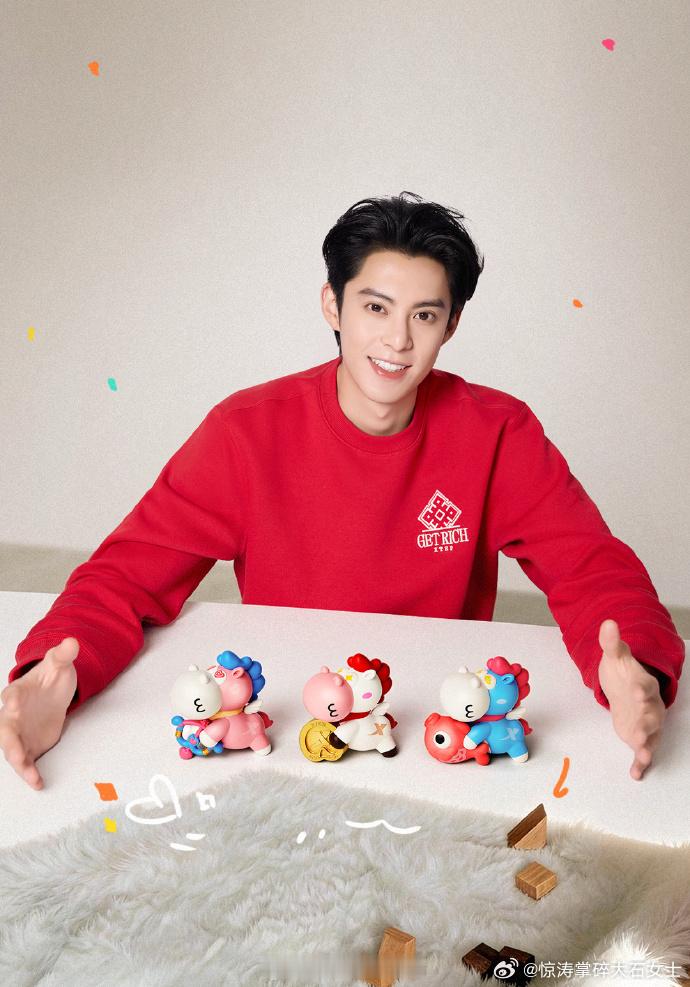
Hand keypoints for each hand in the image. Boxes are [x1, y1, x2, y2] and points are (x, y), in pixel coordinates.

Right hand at [0, 637, 78, 789]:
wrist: (54, 691)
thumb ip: (63, 654)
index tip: (11, 706)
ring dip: (20, 764)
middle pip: (6, 731)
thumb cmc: (51, 677)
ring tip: (32, 778)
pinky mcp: (29, 745)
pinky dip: (30, 772)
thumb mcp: (59, 663)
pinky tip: (38, 783)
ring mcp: (19, 732)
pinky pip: (26, 761)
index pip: (10, 695)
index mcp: (18, 692)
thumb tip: (72, 642)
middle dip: (10, 743)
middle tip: (18, 756)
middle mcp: (13, 715)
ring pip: (13, 750)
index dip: (10, 701)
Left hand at [597, 619, 665, 780]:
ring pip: (650, 734)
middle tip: (639, 732)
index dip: (641, 688)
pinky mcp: (640, 736)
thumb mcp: (616, 656)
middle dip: (646, 723)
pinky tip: (636, 774)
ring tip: (644, 755)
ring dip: (646, 745)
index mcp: (643, 685)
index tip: (637, 690)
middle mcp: (649, 705)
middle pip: (650, 714)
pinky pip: (643, 751)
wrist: (629, 687)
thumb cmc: (624, 672)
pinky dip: (641, 762)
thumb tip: (608, 623)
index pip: (644, 686)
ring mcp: (646, 722)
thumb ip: (612, 642)